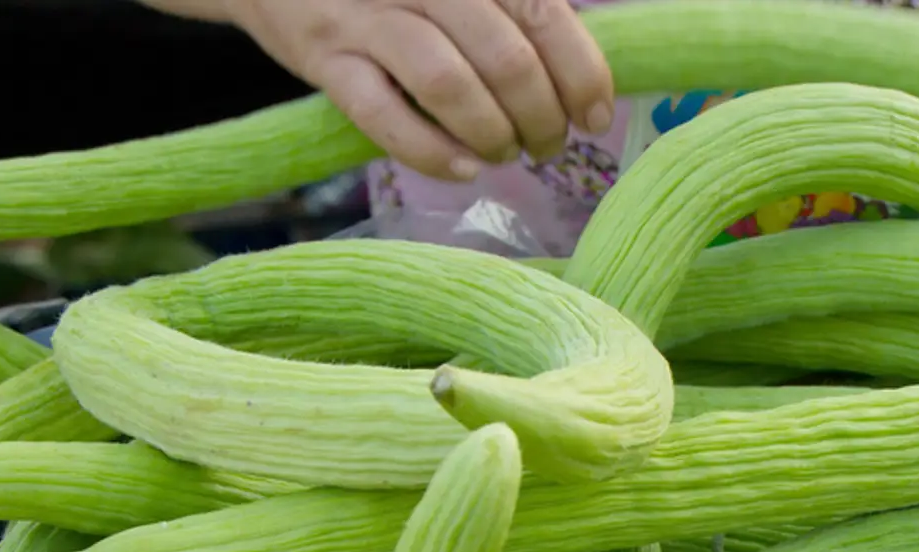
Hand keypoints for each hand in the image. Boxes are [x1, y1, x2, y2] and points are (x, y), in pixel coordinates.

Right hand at [225, 0, 614, 179]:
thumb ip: (511, 11)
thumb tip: (581, 76)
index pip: (543, 12)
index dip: (581, 74)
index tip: (593, 117)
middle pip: (505, 57)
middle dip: (541, 117)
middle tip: (547, 145)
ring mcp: (367, 16)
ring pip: (449, 84)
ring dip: (491, 135)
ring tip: (502, 154)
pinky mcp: (325, 57)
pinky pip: (384, 116)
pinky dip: (432, 152)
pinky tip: (462, 169)